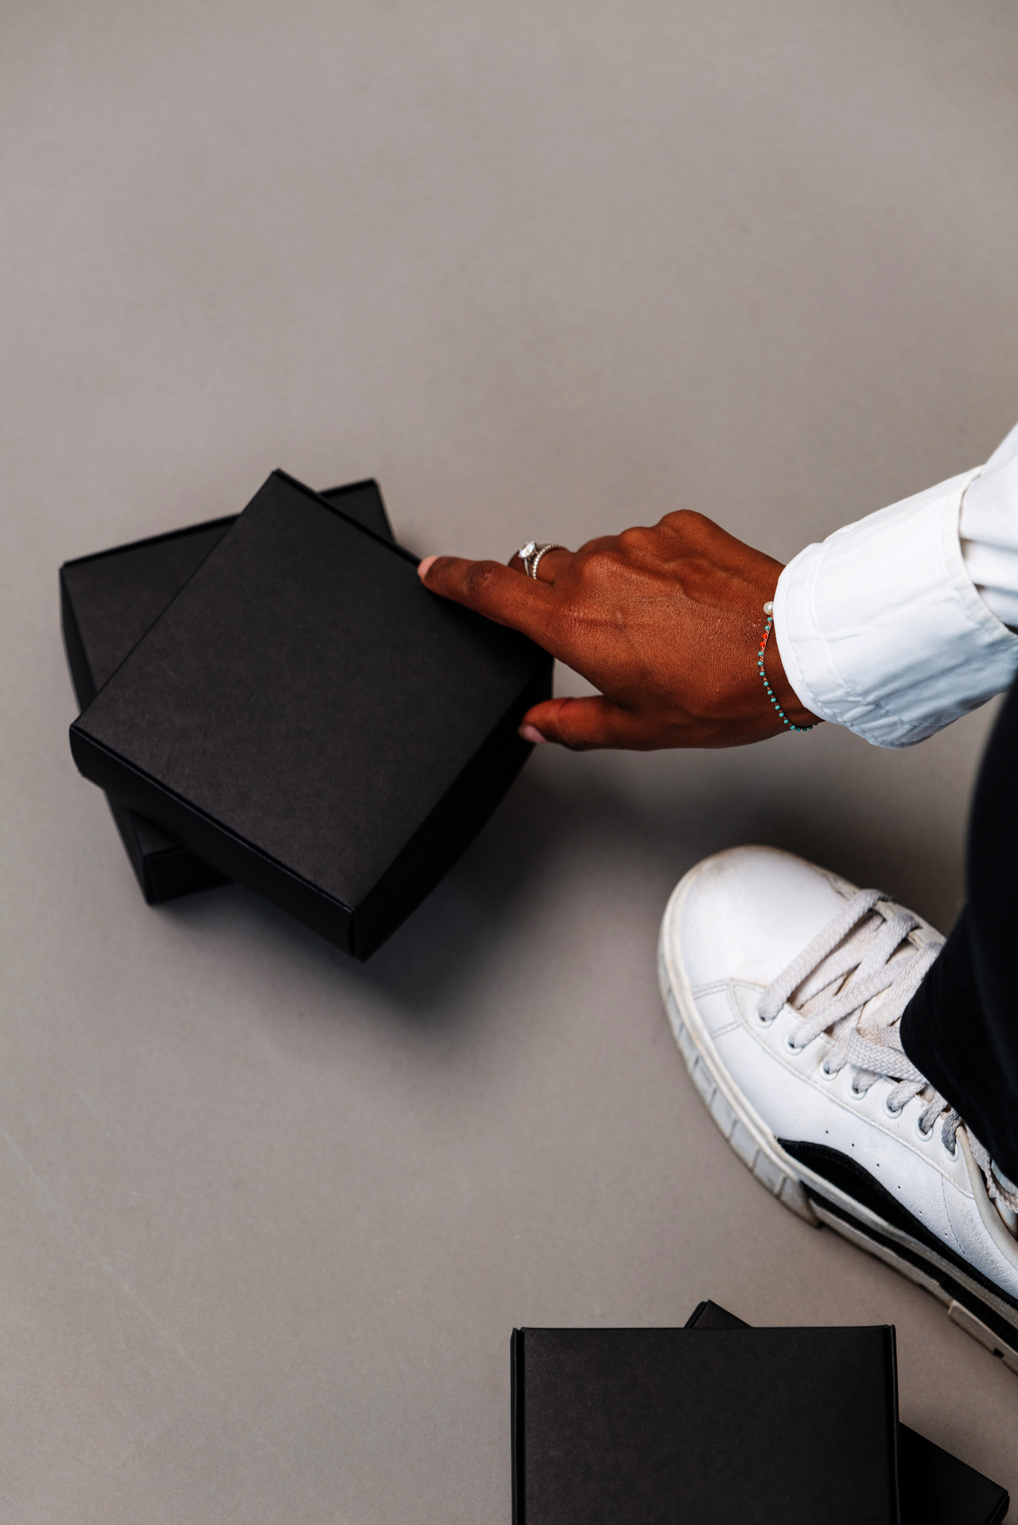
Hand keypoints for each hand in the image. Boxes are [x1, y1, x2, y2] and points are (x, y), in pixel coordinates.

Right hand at [417, 511, 820, 749]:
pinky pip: (645, 543)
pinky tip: (686, 602)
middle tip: (594, 635)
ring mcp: (638, 543)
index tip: (433, 571)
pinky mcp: (678, 526)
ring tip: (659, 626)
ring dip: (609, 585)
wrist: (794, 647)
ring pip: (597, 558)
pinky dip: (653, 568)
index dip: (453, 579)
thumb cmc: (723, 691)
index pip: (490, 589)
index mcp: (573, 624)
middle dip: (553, 600)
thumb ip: (572, 723)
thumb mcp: (638, 728)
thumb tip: (536, 725)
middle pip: (543, 573)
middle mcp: (596, 573)